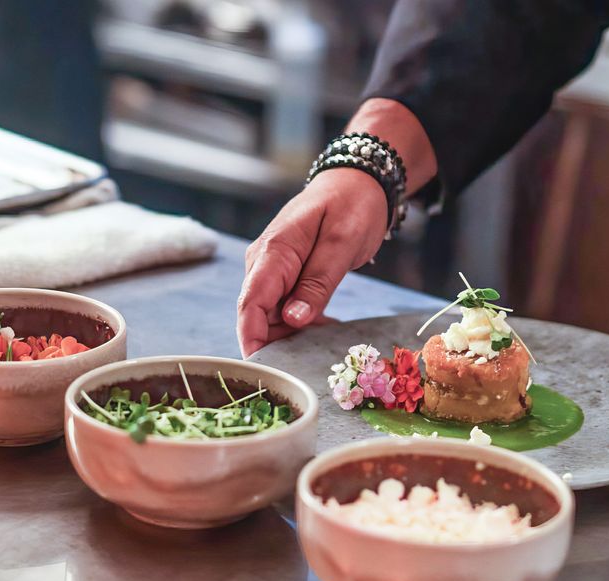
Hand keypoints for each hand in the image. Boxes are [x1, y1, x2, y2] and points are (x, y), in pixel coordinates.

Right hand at [237, 169, 386, 356]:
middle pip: (257, 315)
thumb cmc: (352, 205)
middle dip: (275, 344)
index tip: (263, 369)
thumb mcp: (341, 243)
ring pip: (272, 315)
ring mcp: (274, 269)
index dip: (251, 339)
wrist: (359, 182)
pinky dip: (304, 322)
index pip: (249, 303)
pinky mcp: (287, 274)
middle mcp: (265, 262)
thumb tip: (293, 320)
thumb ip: (318, 282)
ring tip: (322, 348)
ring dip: (292, 335)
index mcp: (274, 251)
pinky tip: (326, 329)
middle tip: (306, 366)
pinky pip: (287, 307)